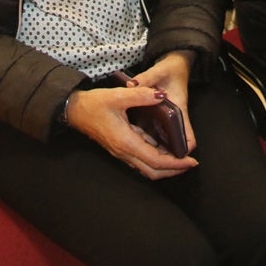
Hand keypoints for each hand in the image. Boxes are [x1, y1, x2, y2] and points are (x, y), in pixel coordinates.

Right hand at [66, 85, 197, 179]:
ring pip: (146, 167)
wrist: (74, 110)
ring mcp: (121, 151)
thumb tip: (161, 95)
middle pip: (152, 171)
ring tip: (180, 157)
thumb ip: (140, 95)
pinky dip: (154, 158)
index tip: (191, 160)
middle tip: (190, 163)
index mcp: (126, 142)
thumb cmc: (94, 104)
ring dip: (164, 166)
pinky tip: (162, 146)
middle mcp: (124, 152)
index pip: (155, 160)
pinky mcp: (119, 147)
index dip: (175, 163)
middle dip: (173, 170)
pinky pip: (140, 159)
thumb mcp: (118, 95)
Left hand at [130, 50, 195, 153]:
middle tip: (152, 167)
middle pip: (177, 147)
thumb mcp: (160, 70)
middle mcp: (177, 119)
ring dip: (160, 154)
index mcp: (179, 110)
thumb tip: (133, 85)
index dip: (182, 151)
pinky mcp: (164, 119)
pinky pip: (160, 137)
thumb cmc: (171, 69)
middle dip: (169, 161)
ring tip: (144, 159)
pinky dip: (154, 145)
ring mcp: (171, 120)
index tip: (173, 161)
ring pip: (168, 144)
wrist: (176, 62)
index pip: (188, 138)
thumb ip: (147, 78)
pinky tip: (140, 144)